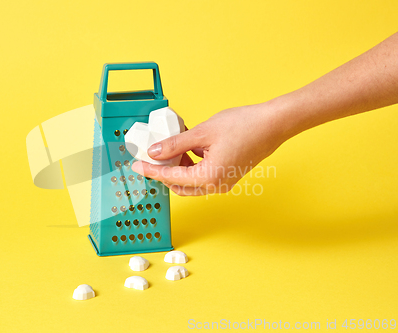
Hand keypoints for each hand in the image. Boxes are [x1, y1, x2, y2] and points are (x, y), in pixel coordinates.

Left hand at [131, 102, 286, 195]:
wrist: (273, 124)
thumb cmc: (244, 126)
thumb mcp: (202, 132)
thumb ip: (175, 144)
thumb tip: (154, 152)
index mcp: (209, 177)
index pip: (171, 178)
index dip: (151, 171)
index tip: (136, 166)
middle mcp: (216, 186)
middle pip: (179, 186)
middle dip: (163, 172)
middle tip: (152, 155)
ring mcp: (223, 183)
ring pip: (190, 182)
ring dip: (178, 168)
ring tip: (172, 146)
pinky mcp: (227, 176)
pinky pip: (202, 176)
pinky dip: (191, 165)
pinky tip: (188, 147)